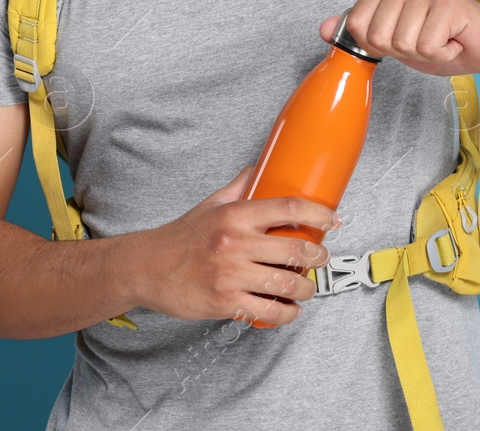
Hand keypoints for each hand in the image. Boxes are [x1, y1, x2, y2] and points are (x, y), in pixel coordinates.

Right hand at [126, 165, 334, 325]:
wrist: (146, 267)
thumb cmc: (181, 236)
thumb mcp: (211, 203)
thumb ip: (240, 186)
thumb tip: (262, 166)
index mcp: (235, 214)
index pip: (288, 207)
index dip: (319, 213)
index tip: (333, 219)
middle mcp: (235, 243)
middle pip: (296, 249)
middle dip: (319, 257)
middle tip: (322, 258)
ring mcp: (231, 275)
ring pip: (287, 284)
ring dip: (306, 288)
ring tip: (306, 287)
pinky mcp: (225, 302)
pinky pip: (269, 311)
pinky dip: (287, 313)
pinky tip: (289, 309)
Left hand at [324, 0, 479, 76]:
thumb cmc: (442, 40)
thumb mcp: (392, 39)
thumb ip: (358, 31)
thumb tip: (323, 29)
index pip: (355, 24)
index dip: (377, 44)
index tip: (403, 37)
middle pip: (377, 36)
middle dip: (402, 51)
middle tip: (426, 39)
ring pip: (402, 43)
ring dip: (423, 53)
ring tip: (440, 38)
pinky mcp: (447, 2)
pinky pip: (426, 46)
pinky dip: (441, 54)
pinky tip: (452, 40)